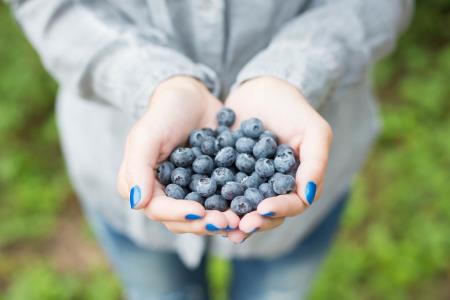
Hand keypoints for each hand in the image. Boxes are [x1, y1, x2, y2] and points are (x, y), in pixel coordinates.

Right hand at [117, 76, 239, 234]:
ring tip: (239, 220)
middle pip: (182, 220)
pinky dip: (233, 208)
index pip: (158, 209)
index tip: (200, 212)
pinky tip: (249, 209)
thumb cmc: (165, 111)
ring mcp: (190, 193)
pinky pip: (221, 202)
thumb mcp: (147, 134)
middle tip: (227, 222)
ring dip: (220, 221)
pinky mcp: (211, 187)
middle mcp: (165, 195)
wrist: (193, 97)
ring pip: (203, 216)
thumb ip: (138, 167)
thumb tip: (137, 204)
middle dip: (203, 223)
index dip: (179, 214)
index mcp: (144, 186)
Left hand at [225, 77, 332, 242]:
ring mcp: (250, 183)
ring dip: (234, 217)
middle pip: (267, 212)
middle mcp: (274, 187)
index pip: (294, 204)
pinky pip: (221, 190)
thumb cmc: (291, 107)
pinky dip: (214, 199)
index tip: (263, 209)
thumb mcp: (313, 129)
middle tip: (240, 227)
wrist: (258, 88)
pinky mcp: (228, 174)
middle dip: (254, 221)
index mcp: (298, 181)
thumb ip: (315, 162)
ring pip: (244, 207)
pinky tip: (201, 205)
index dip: (280, 209)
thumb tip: (309, 196)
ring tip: (221, 225)